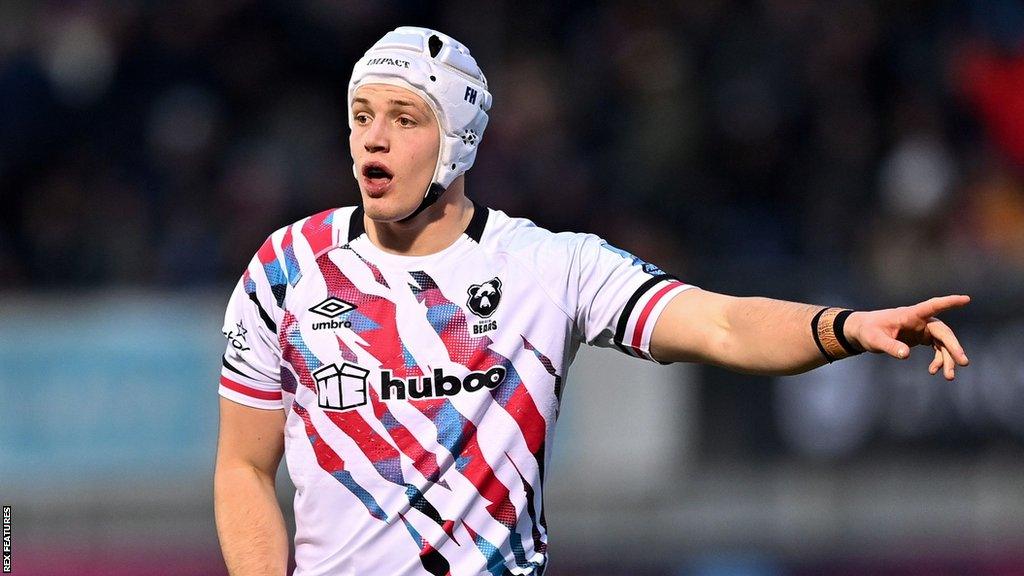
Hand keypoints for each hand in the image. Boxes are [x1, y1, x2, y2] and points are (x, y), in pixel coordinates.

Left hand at [843, 295, 970, 379]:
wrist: (863, 332)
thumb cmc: (868, 331)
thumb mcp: (874, 340)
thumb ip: (890, 346)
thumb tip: (906, 355)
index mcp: (910, 315)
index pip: (932, 306)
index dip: (949, 302)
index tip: (966, 299)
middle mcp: (920, 320)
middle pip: (943, 332)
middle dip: (954, 347)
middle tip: (963, 362)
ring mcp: (922, 329)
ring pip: (942, 343)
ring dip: (947, 359)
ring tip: (949, 377)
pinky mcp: (922, 338)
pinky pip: (937, 348)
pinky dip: (938, 360)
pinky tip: (933, 370)